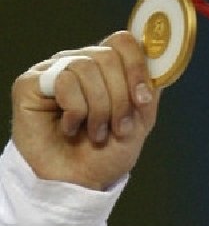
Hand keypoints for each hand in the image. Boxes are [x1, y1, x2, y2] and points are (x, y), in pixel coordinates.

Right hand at [10, 31, 160, 189]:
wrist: (78, 182)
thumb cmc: (106, 153)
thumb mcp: (140, 121)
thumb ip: (150, 90)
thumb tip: (160, 63)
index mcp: (108, 67)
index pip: (124, 42)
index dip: (137, 68)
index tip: (143, 99)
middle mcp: (81, 63)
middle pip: (108, 56)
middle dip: (120, 97)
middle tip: (119, 127)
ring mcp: (55, 71)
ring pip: (86, 66)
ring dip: (99, 107)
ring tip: (96, 132)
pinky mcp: (31, 84)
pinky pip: (63, 80)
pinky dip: (76, 110)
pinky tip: (70, 127)